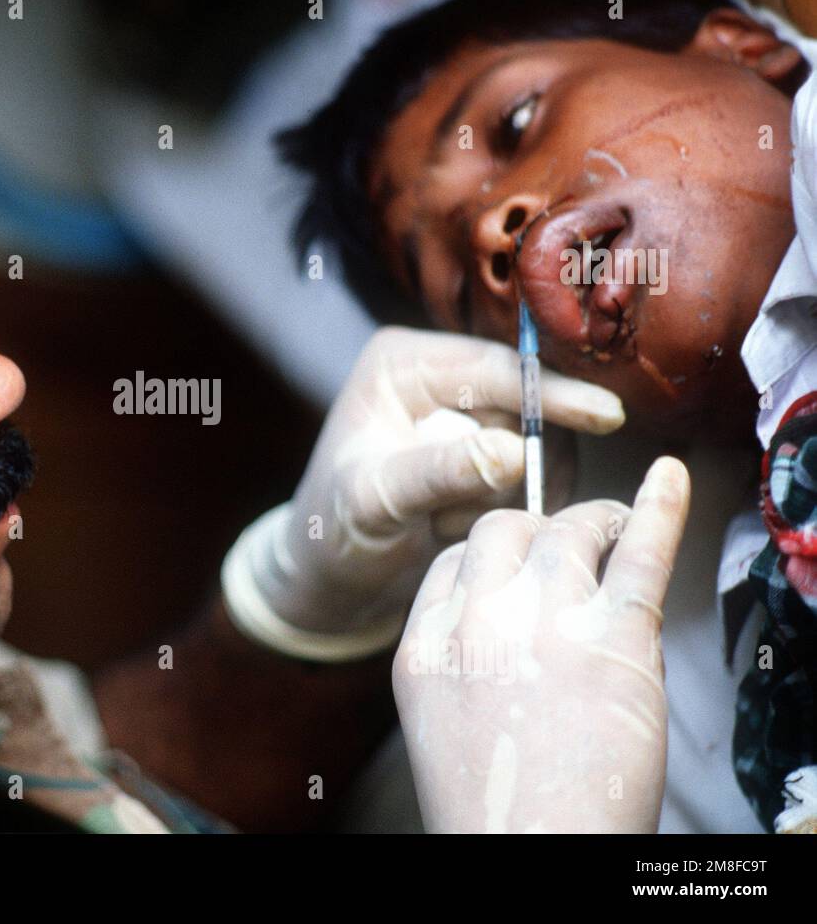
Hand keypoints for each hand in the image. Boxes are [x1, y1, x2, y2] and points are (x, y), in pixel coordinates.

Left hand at [224, 326, 624, 641]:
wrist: (333, 576)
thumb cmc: (334, 532)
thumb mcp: (376, 500)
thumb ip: (439, 473)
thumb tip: (513, 453)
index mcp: (402, 364)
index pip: (494, 369)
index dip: (552, 395)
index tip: (606, 415)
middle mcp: (438, 377)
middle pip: (526, 406)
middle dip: (519, 465)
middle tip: (477, 512)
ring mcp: (466, 415)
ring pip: (537, 446)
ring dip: (509, 495)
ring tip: (446, 522)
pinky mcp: (487, 454)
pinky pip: (534, 478)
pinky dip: (509, 510)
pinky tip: (460, 528)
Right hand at [392, 457, 690, 832]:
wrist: (533, 852)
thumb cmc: (495, 807)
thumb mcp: (438, 721)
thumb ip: (457, 657)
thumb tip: (501, 614)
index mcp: (423, 646)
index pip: (453, 562)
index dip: (491, 557)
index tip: (518, 567)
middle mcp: (475, 620)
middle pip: (504, 531)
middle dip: (538, 531)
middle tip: (573, 546)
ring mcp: (542, 622)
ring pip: (568, 531)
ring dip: (596, 523)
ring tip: (618, 533)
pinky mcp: (612, 637)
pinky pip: (640, 550)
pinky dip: (660, 506)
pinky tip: (670, 479)